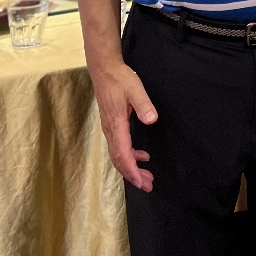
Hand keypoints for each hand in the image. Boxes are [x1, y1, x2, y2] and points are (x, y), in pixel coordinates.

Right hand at [89, 59, 157, 190]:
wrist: (104, 69)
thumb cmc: (119, 78)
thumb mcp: (135, 88)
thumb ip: (143, 104)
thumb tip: (152, 119)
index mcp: (116, 124)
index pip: (123, 154)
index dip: (132, 170)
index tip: (142, 182)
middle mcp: (110, 130)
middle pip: (119, 160)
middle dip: (133, 175)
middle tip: (148, 186)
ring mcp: (109, 128)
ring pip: (118, 155)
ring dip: (131, 168)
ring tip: (147, 177)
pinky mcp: (112, 125)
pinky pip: (119, 147)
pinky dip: (130, 155)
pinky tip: (142, 155)